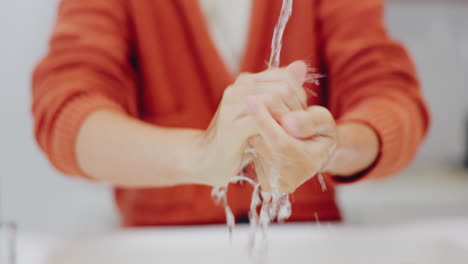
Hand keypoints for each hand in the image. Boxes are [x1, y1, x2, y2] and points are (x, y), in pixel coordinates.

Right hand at [198, 61, 307, 186]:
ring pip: (274, 99)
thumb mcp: (264, 112)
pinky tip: (277, 143)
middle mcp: (238, 88)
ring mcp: (233, 105)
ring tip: (288, 136)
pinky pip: (262, 120)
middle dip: (297, 109)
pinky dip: (276, 131)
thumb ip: (280, 90)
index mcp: (247, 82)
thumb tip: (300, 65)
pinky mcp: (232, 125)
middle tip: (296, 129)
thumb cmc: (239, 139)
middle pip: (283, 87)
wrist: (208, 159)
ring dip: (288, 120)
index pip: (286, 76)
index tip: (298, 116)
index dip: (299, 96)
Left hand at [248, 101, 336, 192]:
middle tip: (261, 105)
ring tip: (269, 121)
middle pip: (263, 144)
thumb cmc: (320, 133)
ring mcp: (274, 182)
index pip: (280, 143)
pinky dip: (254, 138)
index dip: (264, 121)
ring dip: (255, 129)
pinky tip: (263, 133)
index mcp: (309, 162)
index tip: (252, 100)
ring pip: (254, 147)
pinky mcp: (263, 180)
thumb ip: (310, 120)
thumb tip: (288, 121)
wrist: (314, 155)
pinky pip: (251, 153)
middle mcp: (289, 178)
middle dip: (259, 121)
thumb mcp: (324, 121)